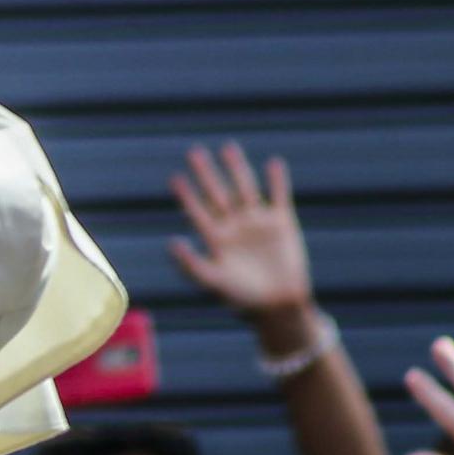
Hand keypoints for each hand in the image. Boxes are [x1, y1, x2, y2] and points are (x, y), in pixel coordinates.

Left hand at [167, 142, 312, 319]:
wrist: (278, 307)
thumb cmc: (243, 299)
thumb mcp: (213, 282)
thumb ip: (191, 264)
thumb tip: (171, 243)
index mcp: (217, 240)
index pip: (198, 212)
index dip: (187, 196)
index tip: (176, 178)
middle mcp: (235, 227)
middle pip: (218, 194)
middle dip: (207, 174)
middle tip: (194, 152)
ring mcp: (258, 223)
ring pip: (245, 189)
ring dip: (237, 169)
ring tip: (228, 147)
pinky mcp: (282, 224)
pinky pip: (279, 196)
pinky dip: (277, 181)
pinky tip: (274, 164)